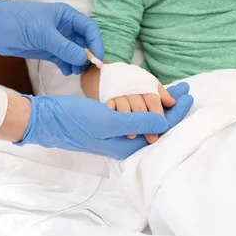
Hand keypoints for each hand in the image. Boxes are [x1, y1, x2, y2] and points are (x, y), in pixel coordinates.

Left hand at [0, 0, 103, 75]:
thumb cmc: (18, 22)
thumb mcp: (43, 34)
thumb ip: (65, 47)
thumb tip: (84, 59)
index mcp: (67, 16)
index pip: (90, 29)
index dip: (96, 44)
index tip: (97, 59)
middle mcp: (64, 27)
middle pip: (84, 42)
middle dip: (87, 56)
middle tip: (87, 69)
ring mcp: (56, 40)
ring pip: (75, 53)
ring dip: (77, 63)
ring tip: (74, 71)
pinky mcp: (48, 50)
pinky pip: (64, 59)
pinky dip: (67, 66)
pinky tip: (66, 72)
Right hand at [15, 88, 191, 158]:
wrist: (47, 120)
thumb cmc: (76, 120)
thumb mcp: (109, 120)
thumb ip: (138, 123)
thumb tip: (166, 123)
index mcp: (129, 146)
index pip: (162, 128)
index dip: (177, 111)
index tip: (188, 93)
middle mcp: (126, 143)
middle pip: (157, 125)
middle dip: (172, 107)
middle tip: (185, 89)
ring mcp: (118, 136)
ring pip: (147, 120)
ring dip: (161, 105)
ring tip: (173, 91)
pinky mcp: (110, 127)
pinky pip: (136, 117)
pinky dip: (146, 105)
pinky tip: (149, 95)